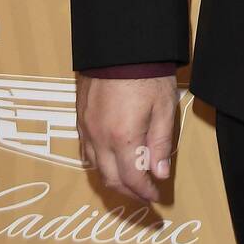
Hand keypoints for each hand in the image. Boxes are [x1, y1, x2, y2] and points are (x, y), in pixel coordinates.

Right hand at [76, 73, 178, 202]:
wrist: (121, 46)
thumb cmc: (147, 74)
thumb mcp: (163, 109)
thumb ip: (160, 144)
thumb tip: (159, 174)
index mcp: (122, 138)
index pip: (132, 178)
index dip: (144, 192)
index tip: (155, 197)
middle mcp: (99, 138)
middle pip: (111, 178)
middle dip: (129, 190)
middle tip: (144, 193)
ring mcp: (86, 128)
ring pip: (95, 167)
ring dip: (112, 178)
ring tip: (130, 179)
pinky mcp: (80, 117)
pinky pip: (86, 149)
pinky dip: (99, 161)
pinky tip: (110, 159)